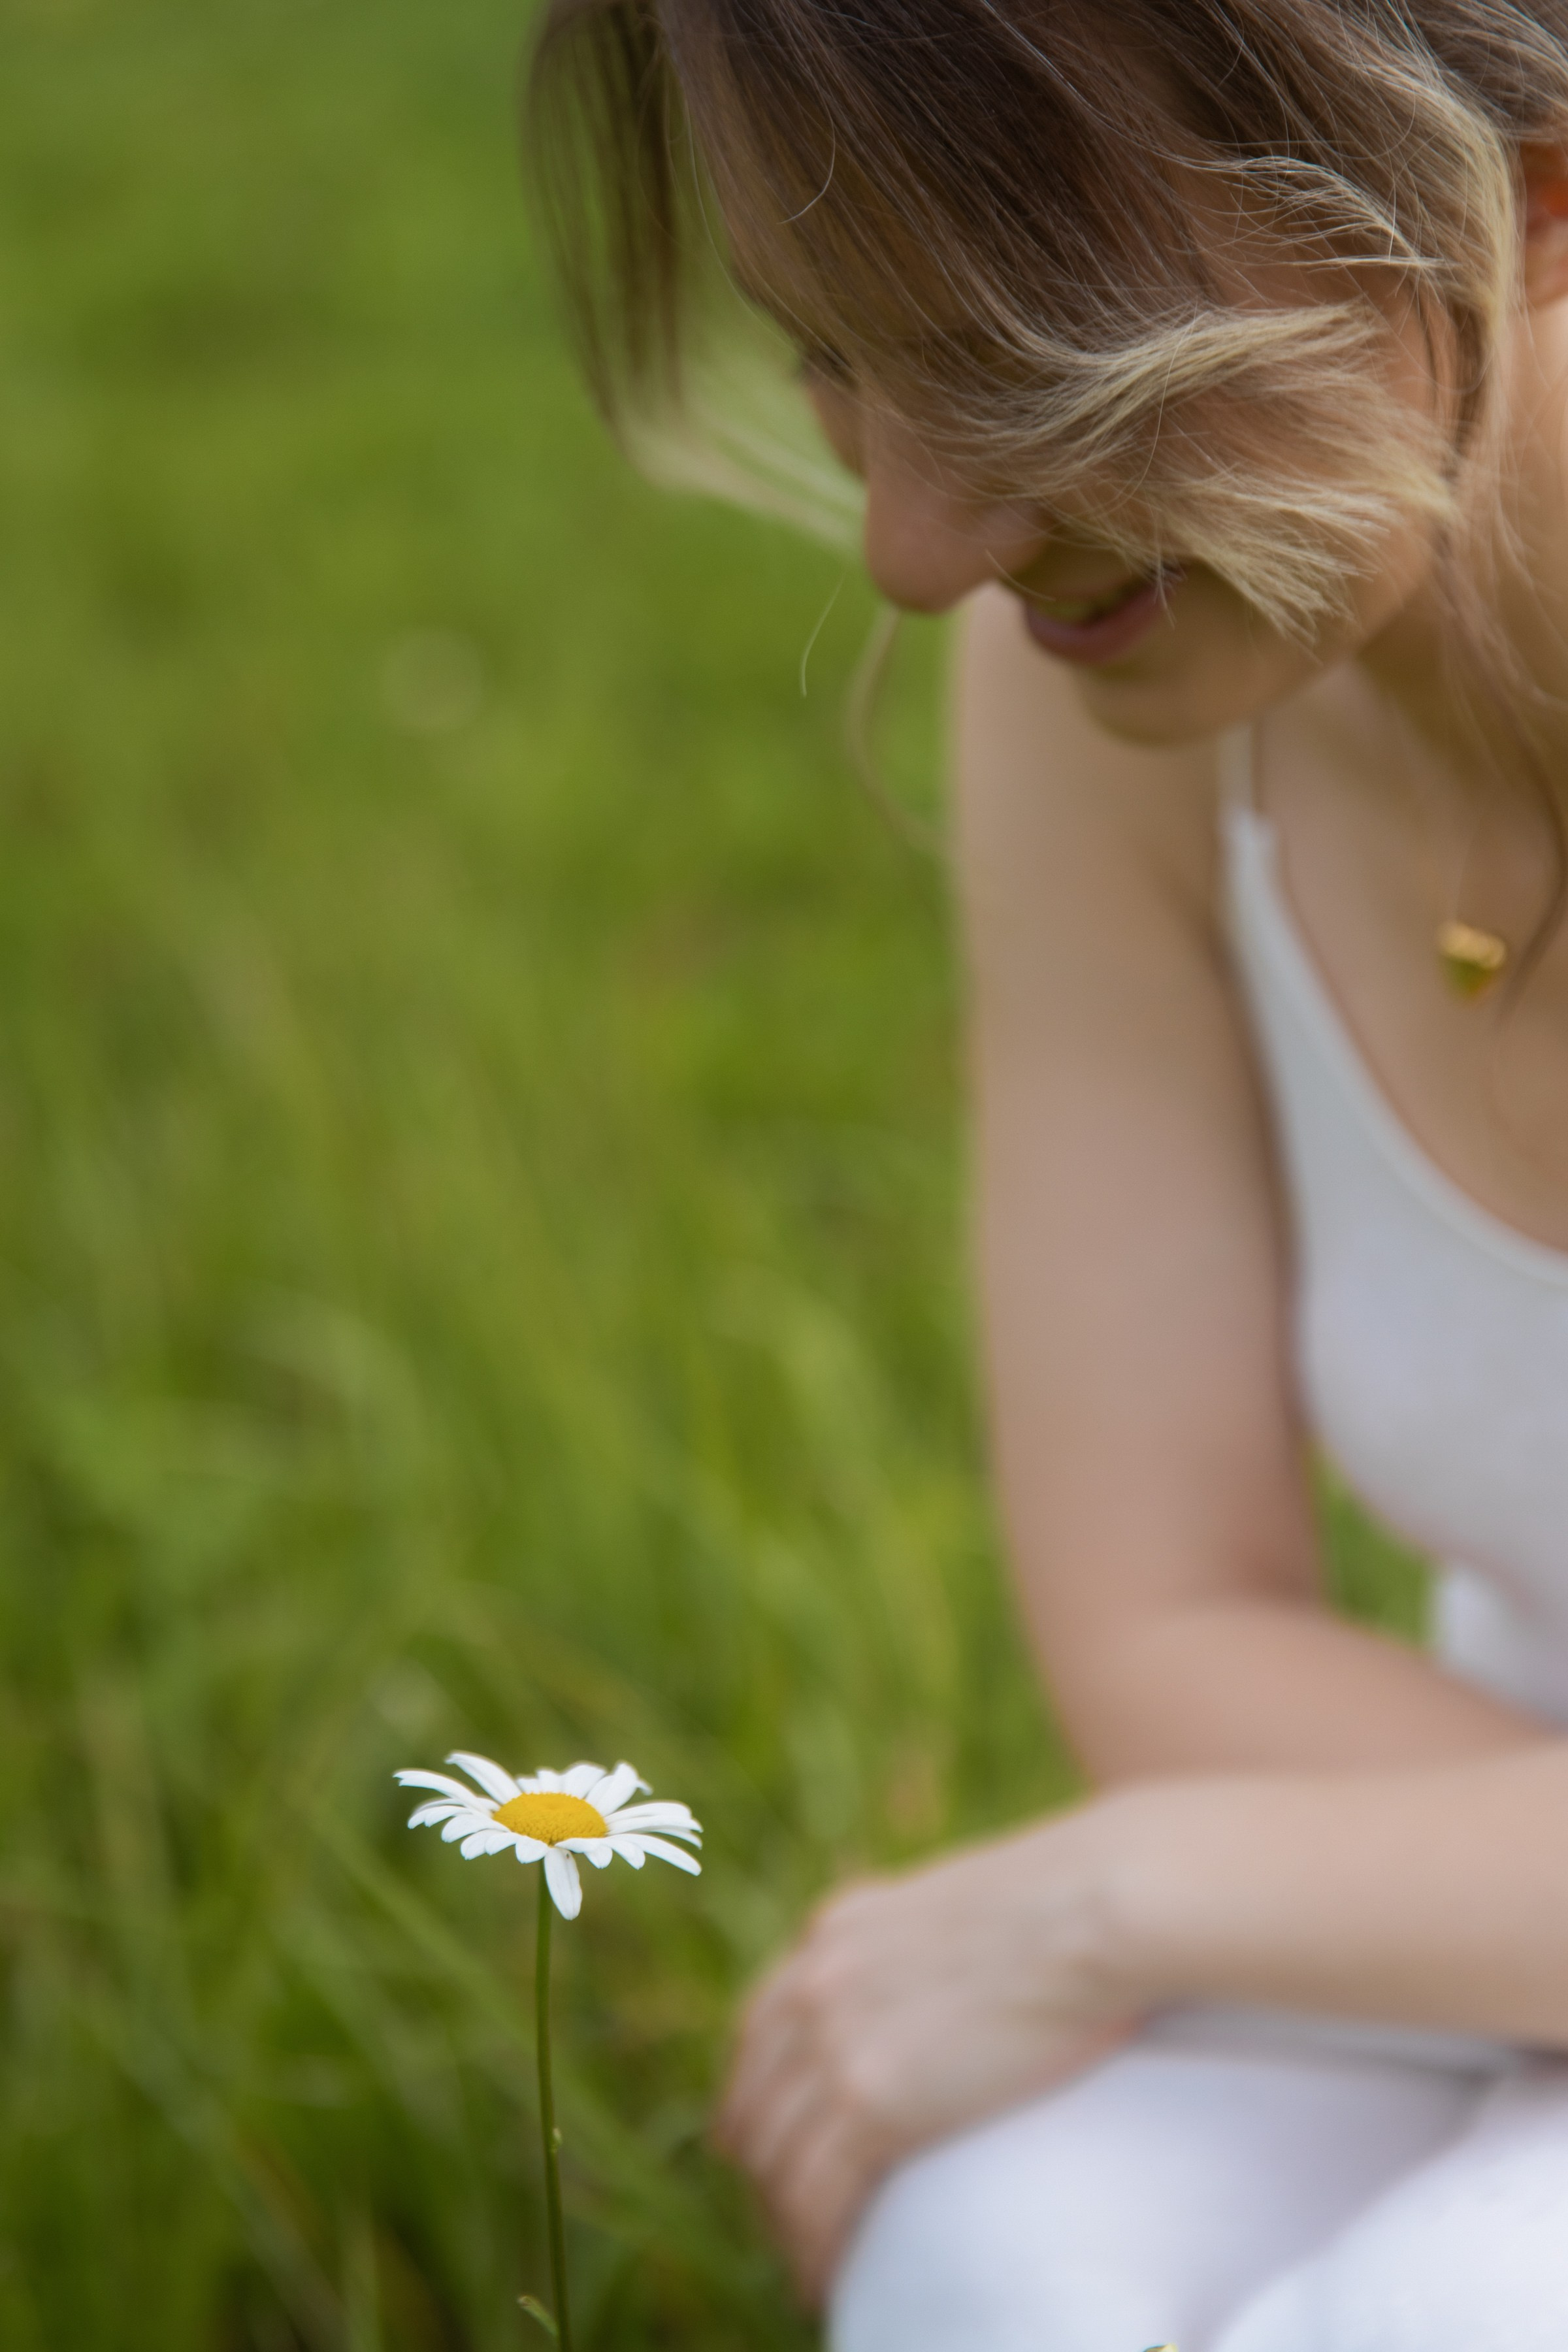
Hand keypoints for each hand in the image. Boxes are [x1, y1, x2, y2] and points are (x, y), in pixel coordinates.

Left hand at [713, 1802, 1145, 2302]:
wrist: (1094, 1909)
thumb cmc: (1069, 1903)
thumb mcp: (959, 1907)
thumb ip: (927, 1947)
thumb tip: (952, 1988)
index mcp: (835, 1933)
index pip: (760, 2034)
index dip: (758, 2101)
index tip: (770, 2146)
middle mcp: (815, 1984)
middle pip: (753, 2106)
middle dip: (763, 2172)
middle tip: (790, 2223)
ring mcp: (835, 2042)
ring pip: (775, 2164)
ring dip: (785, 2225)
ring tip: (812, 2267)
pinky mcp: (872, 2101)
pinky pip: (817, 2201)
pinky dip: (815, 2251)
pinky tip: (827, 2281)